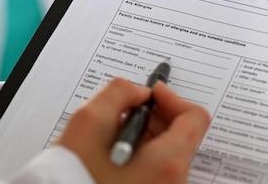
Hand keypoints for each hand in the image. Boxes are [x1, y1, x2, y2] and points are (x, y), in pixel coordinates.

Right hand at [56, 78, 209, 183]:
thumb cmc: (73, 177)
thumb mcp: (89, 121)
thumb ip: (119, 92)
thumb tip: (137, 92)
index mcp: (167, 162)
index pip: (194, 117)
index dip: (173, 98)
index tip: (153, 94)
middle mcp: (174, 180)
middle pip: (184, 133)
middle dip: (157, 115)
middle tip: (129, 113)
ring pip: (171, 150)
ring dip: (148, 134)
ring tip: (117, 136)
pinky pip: (161, 167)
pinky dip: (145, 152)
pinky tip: (118, 152)